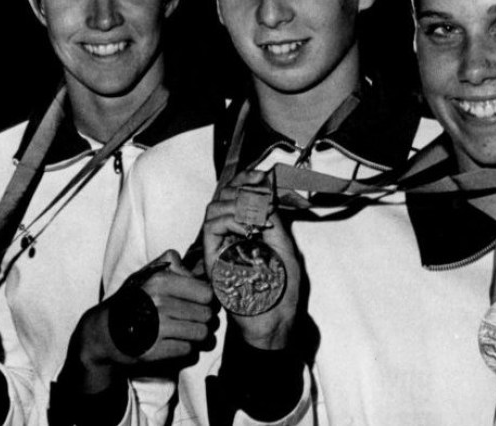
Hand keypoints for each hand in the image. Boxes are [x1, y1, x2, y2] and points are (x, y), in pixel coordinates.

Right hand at [70, 250, 215, 386]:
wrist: (102, 332)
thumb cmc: (132, 301)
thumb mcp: (147, 274)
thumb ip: (174, 265)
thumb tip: (201, 269)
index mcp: (160, 281)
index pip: (207, 293)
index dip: (208, 300)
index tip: (201, 304)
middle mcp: (158, 303)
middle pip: (207, 315)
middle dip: (205, 320)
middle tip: (195, 320)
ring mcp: (155, 328)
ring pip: (201, 334)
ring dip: (198, 336)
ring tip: (189, 332)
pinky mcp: (152, 351)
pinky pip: (188, 351)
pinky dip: (186, 350)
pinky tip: (176, 343)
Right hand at [203, 170, 303, 349]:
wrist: (274, 319)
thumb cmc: (282, 288)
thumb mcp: (284, 246)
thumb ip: (273, 219)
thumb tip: (265, 192)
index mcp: (247, 230)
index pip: (236, 194)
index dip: (246, 179)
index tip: (261, 175)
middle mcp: (230, 235)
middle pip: (223, 196)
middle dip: (243, 189)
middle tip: (262, 199)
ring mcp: (220, 247)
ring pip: (214, 208)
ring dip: (239, 206)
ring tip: (259, 221)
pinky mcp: (213, 259)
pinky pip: (211, 228)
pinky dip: (231, 220)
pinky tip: (249, 230)